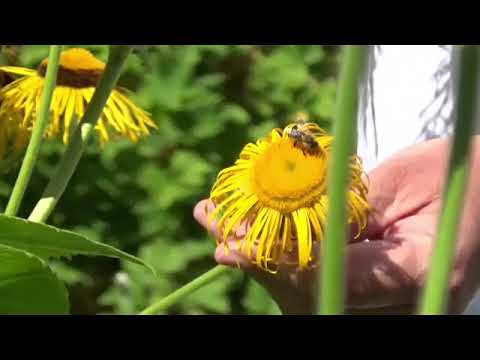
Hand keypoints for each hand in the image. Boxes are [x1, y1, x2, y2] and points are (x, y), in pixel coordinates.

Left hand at [194, 137, 479, 313]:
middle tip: (213, 222)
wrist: (476, 196)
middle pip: (312, 297)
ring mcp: (383, 307)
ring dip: (254, 259)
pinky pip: (309, 288)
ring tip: (214, 219)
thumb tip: (281, 222)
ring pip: (304, 298)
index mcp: (425, 272)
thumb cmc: (453, 178)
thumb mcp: (406, 181)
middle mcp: (402, 304)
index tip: (232, 244)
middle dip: (256, 260)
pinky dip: (272, 261)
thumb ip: (352, 207)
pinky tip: (239, 234)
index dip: (284, 263)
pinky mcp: (364, 298)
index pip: (343, 279)